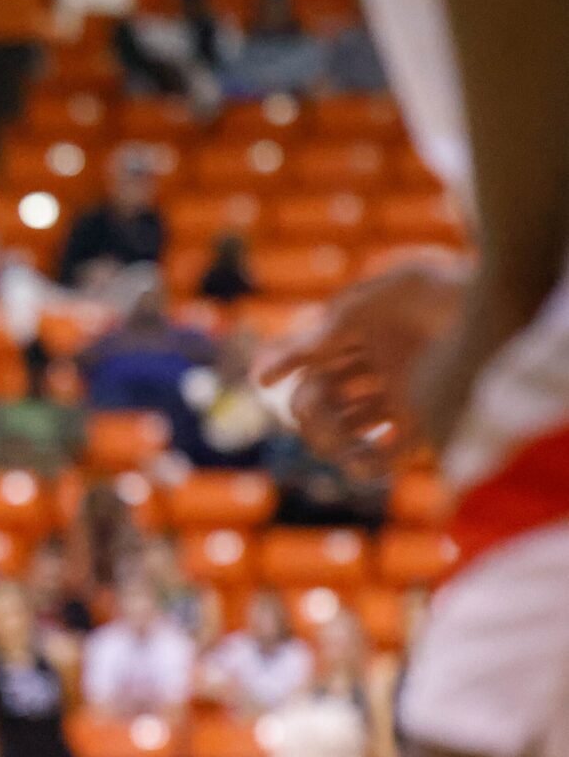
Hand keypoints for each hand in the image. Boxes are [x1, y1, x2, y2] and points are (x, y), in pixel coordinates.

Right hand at [256, 259, 465, 478]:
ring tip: (337, 446)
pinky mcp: (423, 422)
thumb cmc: (434, 291)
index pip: (309, 358)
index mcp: (361, 331)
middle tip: (311, 415)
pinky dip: (366, 465)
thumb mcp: (364, 306)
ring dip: (329, 440)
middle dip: (308, 411)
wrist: (498, 307)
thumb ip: (313, 338)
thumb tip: (259, 377)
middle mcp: (378, 364)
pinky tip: (359, 464)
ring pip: (346, 428)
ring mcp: (399, 394)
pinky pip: (385, 453)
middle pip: (322, 397)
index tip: (266, 379)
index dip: (284, 367)